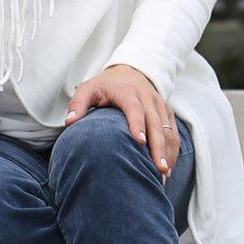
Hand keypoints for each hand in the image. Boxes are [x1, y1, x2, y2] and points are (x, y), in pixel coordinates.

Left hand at [64, 64, 178, 176]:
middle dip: (158, 146)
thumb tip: (69, 122)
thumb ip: (78, 104)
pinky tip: (169, 166)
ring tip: (165, 172)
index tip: (140, 142)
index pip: (134, 109)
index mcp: (127, 92)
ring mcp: (159, 105)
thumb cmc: (105, 85)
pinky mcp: (167, 112)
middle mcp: (147, 98)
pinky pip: (173, 131)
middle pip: (155, 123)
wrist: (131, 72)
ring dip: (168, 150)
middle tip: (159, 167)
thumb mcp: (88, 88)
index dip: (138, 124)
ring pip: (167, 129)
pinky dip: (173, 149)